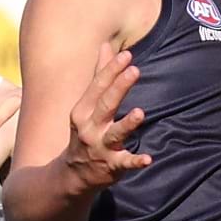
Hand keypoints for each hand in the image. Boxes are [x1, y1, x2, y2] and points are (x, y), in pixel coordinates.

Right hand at [62, 43, 151, 188]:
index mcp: (83, 110)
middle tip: (134, 70)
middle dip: (119, 87)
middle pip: (105, 105)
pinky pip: (124, 163)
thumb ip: (99, 76)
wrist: (73, 175)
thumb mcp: (87, 105)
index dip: (112, 70)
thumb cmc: (85, 132)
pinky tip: (147, 159)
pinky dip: (135, 161)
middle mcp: (90, 128)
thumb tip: (106, 46)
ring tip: (140, 113)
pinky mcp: (111, 166)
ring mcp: (100, 147)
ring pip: (114, 134)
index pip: (98, 86)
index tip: (127, 55)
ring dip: (127, 124)